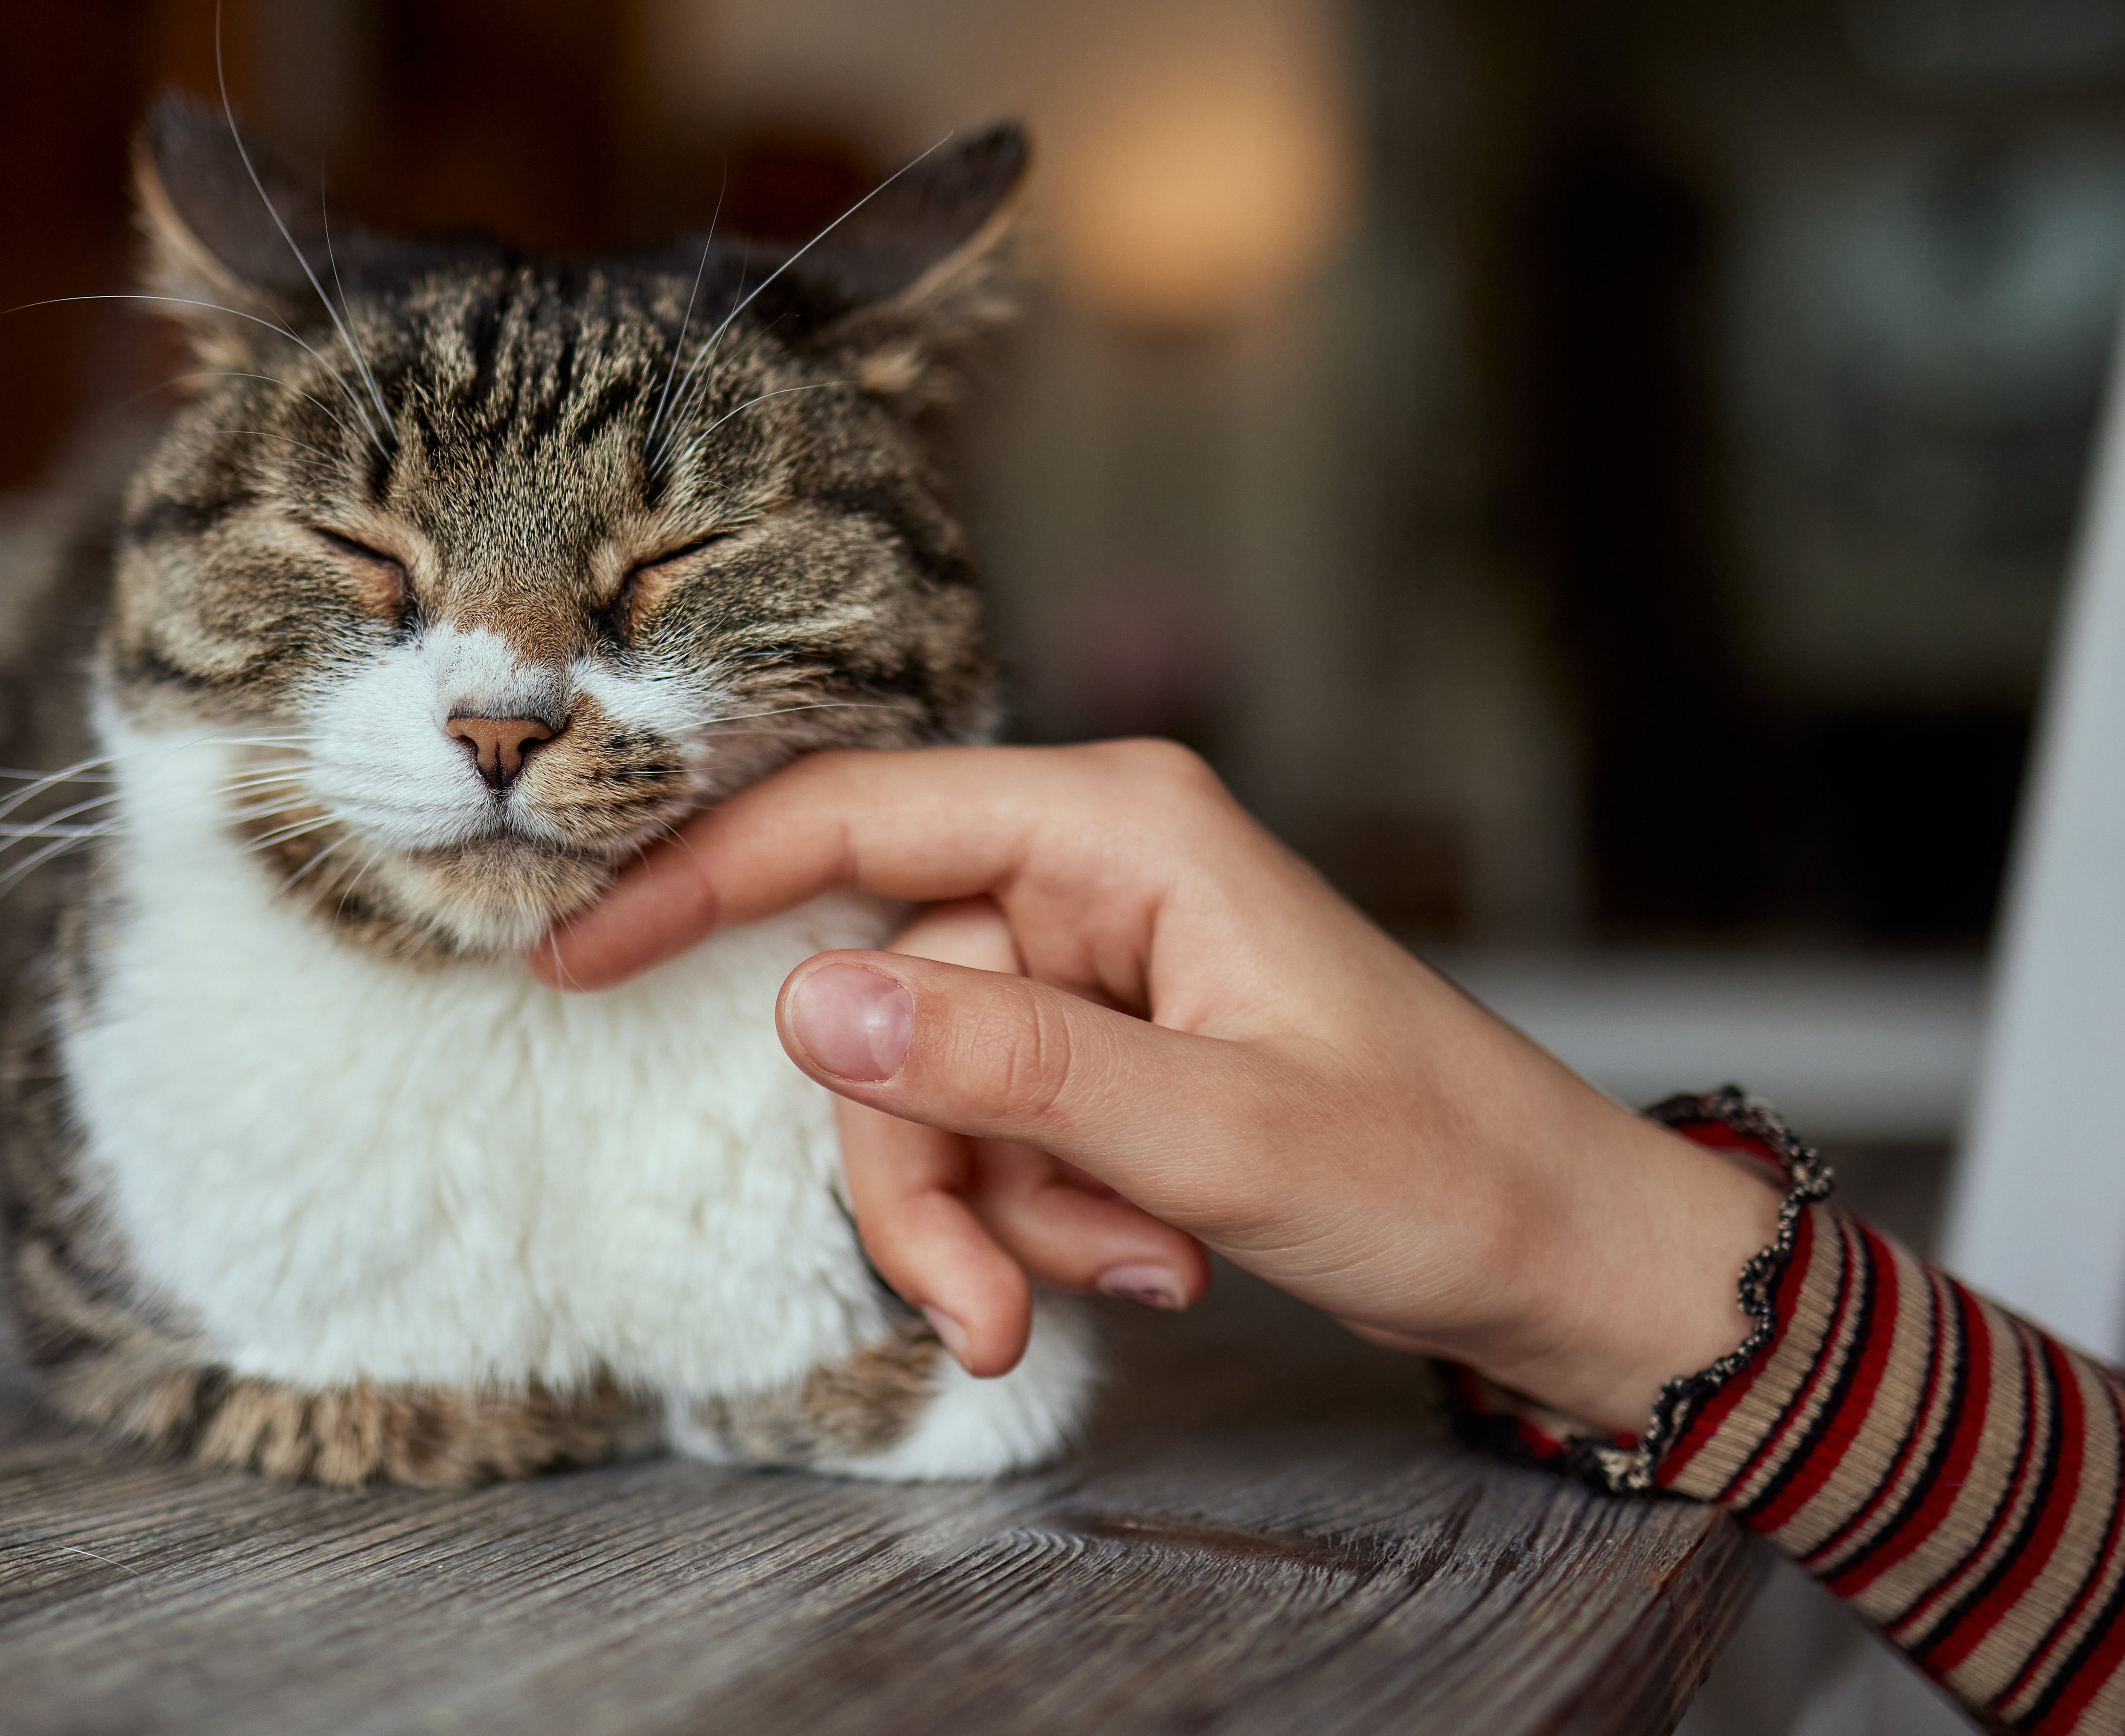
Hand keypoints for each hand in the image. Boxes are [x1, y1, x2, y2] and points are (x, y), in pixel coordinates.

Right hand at [534, 742, 1782, 1436]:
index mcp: (1115, 825)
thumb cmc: (1435, 1165)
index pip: (851, 818)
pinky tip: (1152, 1262)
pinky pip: (989, 1132)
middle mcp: (1086, 870)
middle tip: (987, 1306)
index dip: (697, 879)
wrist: (1553, 1253)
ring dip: (995, 1215)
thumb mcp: (1215, 1128)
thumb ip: (1005, 1063)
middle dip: (920, 1169)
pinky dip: (1043, 1221)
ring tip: (1128, 1279)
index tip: (571, 954)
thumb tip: (802, 999)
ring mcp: (1090, 962)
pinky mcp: (1100, 1047)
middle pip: (881, 1002)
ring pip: (924, 1089)